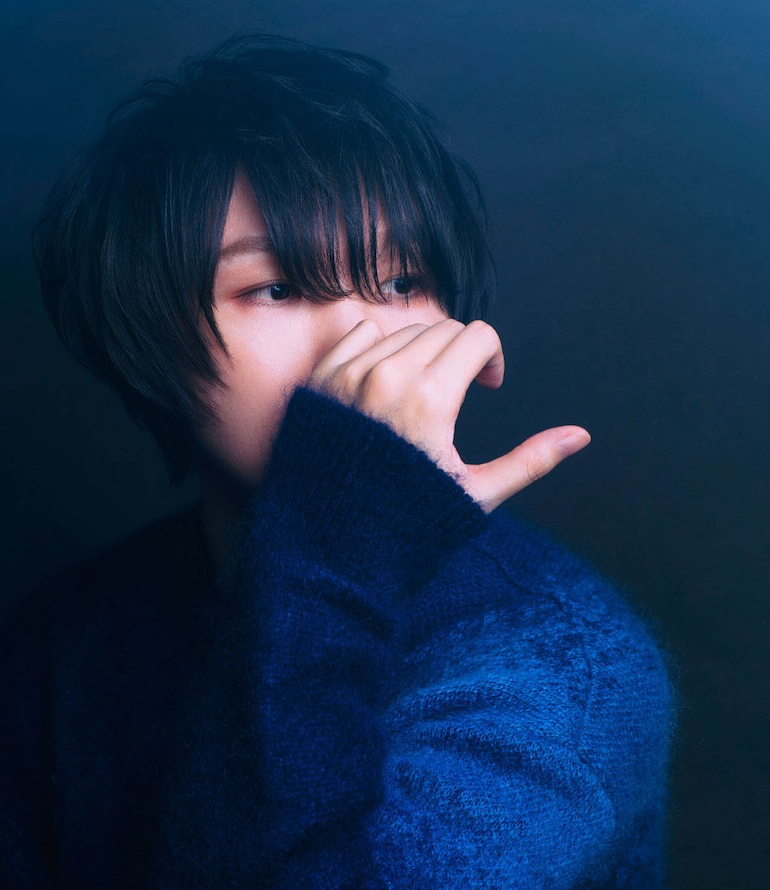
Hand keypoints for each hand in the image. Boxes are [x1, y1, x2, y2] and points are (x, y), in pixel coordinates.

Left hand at [304, 318, 590, 513]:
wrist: (330, 548)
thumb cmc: (404, 527)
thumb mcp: (473, 495)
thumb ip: (529, 460)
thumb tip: (579, 436)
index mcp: (430, 399)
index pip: (476, 336)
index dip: (492, 358)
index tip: (486, 385)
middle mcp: (387, 377)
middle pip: (443, 330)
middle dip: (460, 354)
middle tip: (459, 391)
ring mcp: (349, 376)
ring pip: (402, 331)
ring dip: (421, 352)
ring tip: (420, 394)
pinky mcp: (321, 381)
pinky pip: (360, 334)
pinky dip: (379, 348)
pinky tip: (382, 384)